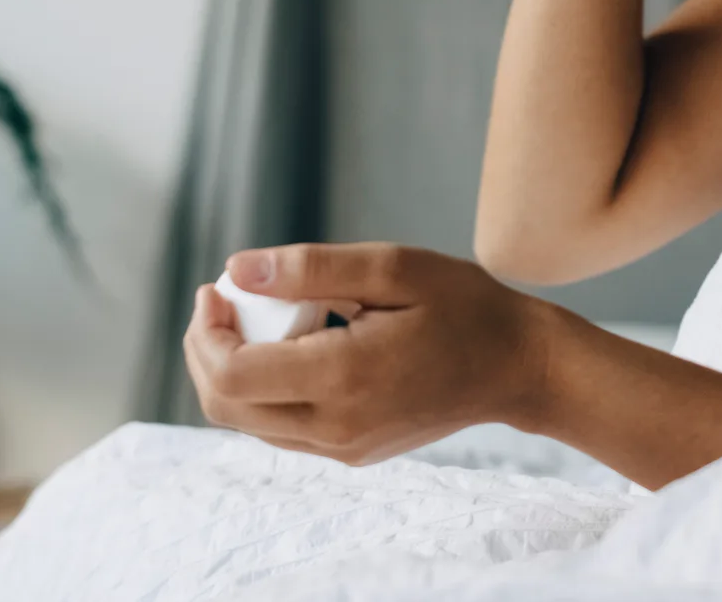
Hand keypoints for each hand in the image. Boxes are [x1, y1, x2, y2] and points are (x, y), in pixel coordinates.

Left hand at [182, 242, 552, 465]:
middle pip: (225, 406)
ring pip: (247, 422)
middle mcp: (335, 427)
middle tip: (223, 300)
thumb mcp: (390, 268)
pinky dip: (263, 387)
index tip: (217, 288)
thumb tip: (237, 268)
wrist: (516, 367)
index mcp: (342, 379)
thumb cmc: (461, 306)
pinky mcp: (350, 453)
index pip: (232, 375)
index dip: (205, 331)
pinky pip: (279, 428)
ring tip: (256, 315)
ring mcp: (342, 448)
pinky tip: (289, 344)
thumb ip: (310, 268)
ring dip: (231, 369)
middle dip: (205, 350)